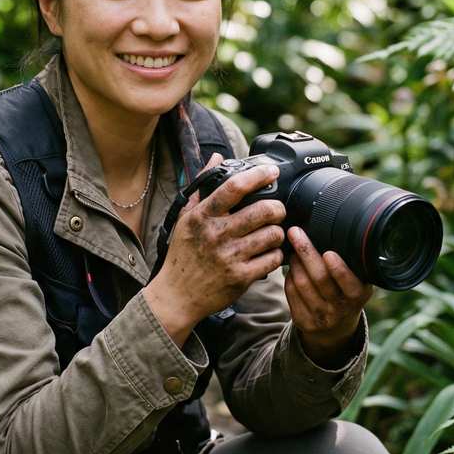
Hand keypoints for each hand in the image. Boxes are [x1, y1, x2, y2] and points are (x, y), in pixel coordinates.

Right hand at [146, 153, 285, 341]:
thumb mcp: (186, 218)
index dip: (258, 176)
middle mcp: (216, 234)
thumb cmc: (183, 254)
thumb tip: (216, 158)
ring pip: (273, 235)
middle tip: (276, 210)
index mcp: (202, 216)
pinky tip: (268, 253)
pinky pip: (272, 259)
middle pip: (263, 210)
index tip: (271, 172)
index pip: (234, 188)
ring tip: (271, 233)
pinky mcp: (241, 278)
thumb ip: (202, 186)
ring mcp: (229, 257)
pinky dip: (276, 255)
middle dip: (277, 208)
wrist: (176, 295)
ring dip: (278, 232)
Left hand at [285, 226, 372, 365]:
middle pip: (319, 278)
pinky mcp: (303, 321)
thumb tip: (331, 231)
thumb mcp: (358, 281)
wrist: (337, 327)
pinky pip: (291, 292)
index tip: (329, 253)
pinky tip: (292, 268)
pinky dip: (289, 275)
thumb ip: (351, 263)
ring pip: (301, 283)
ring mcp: (320, 317)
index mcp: (358, 295)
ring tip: (294, 249)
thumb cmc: (346, 293)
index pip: (348, 282)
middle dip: (306, 252)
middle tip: (295, 232)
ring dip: (295, 262)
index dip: (338, 269)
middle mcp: (340, 308)